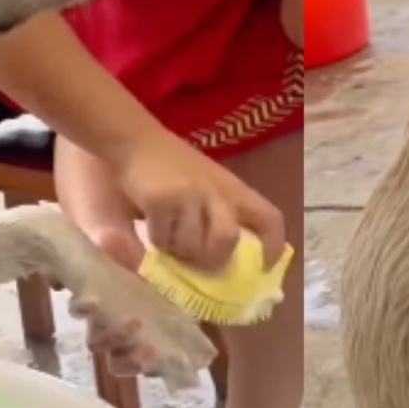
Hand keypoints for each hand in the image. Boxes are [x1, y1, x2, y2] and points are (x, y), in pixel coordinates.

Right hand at [112, 127, 284, 271]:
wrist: (136, 140)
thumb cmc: (173, 167)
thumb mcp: (207, 184)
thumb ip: (220, 216)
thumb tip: (224, 263)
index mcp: (234, 189)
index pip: (269, 218)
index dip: (273, 246)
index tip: (265, 266)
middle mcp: (216, 192)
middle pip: (226, 240)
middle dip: (211, 258)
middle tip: (198, 259)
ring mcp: (189, 195)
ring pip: (191, 246)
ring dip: (178, 250)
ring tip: (170, 236)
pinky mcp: (161, 201)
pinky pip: (162, 239)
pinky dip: (157, 240)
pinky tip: (152, 224)